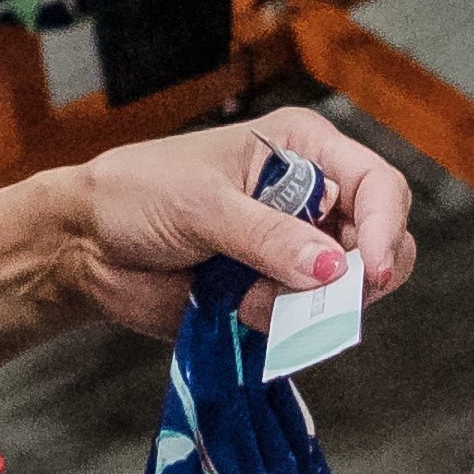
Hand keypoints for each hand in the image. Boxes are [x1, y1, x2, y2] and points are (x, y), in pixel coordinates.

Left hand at [68, 114, 416, 343]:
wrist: (87, 245)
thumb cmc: (137, 194)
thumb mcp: (202, 205)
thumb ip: (267, 237)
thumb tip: (334, 269)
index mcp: (303, 148)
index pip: (378, 185)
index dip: (386, 226)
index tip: (372, 271)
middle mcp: (311, 198)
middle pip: (380, 244)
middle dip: (354, 277)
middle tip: (311, 295)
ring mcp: (296, 251)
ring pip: (348, 292)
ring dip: (305, 305)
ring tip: (246, 297)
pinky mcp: (275, 295)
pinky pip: (308, 322)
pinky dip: (283, 325)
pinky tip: (239, 310)